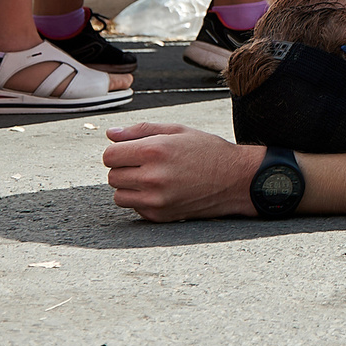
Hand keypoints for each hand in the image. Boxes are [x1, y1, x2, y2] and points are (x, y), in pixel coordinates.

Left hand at [102, 121, 262, 220]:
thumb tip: (111, 134)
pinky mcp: (159, 215)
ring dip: (129, 186)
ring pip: (119, 195)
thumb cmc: (209, 151)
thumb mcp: (178, 130)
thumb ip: (141, 130)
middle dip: (124, 168)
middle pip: (112, 175)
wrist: (236, 179)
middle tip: (146, 164)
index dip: (118, 151)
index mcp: (154, 151)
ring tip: (152, 177)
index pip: (109, 155)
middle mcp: (152, 177)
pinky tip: (162, 190)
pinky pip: (134, 207)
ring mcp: (155, 199)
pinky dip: (142, 200)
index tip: (130, 151)